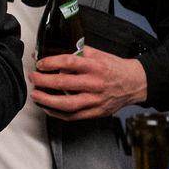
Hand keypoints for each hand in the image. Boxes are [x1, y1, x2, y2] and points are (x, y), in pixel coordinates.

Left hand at [30, 51, 146, 120]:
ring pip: (67, 104)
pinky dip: (57, 113)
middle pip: (64, 83)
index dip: (51, 63)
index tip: (40, 64)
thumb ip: (77, 53)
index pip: (69, 63)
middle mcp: (95, 84)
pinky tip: (47, 107)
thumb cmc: (113, 67)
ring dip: (47, 100)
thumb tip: (52, 53)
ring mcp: (95, 100)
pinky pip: (73, 116)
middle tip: (33, 78)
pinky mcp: (96, 112)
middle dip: (44, 81)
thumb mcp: (97, 53)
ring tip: (36, 95)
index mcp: (95, 66)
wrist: (134, 83)